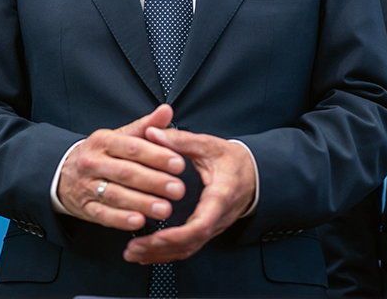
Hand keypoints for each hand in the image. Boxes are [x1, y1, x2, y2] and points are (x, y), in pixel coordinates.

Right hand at [58, 104, 186, 229]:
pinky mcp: (85, 208)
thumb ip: (145, 126)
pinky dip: (121, 219)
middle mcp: (93, 162)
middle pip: (126, 172)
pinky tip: (139, 221)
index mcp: (103, 141)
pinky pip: (103, 215)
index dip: (156, 156)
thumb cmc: (101, 154)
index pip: (132, 147)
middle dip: (154, 181)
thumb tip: (166, 110)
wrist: (63, 173)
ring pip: (116, 195)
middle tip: (177, 189)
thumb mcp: (119, 135)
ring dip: (142, 203)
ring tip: (164, 208)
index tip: (179, 164)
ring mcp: (87, 186)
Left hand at [123, 126, 256, 263]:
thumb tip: (152, 132)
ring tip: (133, 253)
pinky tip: (146, 253)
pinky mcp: (206, 231)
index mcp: (220, 196)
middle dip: (161, 248)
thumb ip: (181, 140)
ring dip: (160, 254)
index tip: (156, 236)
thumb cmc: (233, 160)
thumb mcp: (209, 145)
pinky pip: (187, 248)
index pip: (202, 224)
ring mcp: (213, 228)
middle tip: (133, 248)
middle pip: (190, 243)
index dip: (178, 234)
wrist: (254, 175)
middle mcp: (217, 218)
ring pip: (187, 250)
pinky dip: (166, 253)